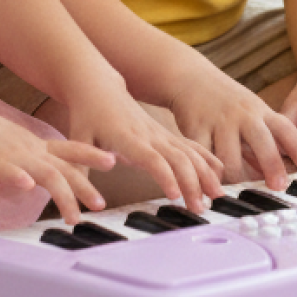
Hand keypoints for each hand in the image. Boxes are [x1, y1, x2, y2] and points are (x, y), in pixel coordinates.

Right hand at [0, 101, 115, 222]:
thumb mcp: (12, 148)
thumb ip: (27, 163)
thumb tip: (35, 183)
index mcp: (34, 145)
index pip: (70, 150)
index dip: (92, 155)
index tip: (113, 161)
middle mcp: (29, 149)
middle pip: (65, 167)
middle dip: (85, 187)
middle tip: (101, 204)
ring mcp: (13, 156)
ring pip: (45, 174)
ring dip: (63, 195)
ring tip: (73, 217)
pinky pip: (8, 171)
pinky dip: (20, 179)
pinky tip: (28, 188)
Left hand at [63, 90, 223, 211]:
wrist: (99, 87)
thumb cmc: (87, 116)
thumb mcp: (77, 140)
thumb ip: (80, 171)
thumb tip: (91, 202)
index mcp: (128, 137)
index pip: (151, 158)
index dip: (165, 176)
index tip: (175, 196)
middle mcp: (149, 135)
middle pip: (178, 157)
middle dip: (192, 182)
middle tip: (200, 208)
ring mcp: (161, 133)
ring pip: (189, 152)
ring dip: (204, 173)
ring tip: (217, 197)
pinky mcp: (166, 134)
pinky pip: (192, 146)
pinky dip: (207, 160)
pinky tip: (219, 175)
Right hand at [165, 63, 296, 188]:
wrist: (192, 77)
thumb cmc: (230, 104)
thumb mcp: (253, 114)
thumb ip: (270, 142)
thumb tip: (294, 174)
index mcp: (261, 112)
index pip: (285, 128)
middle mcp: (243, 115)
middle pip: (262, 140)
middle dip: (272, 164)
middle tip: (278, 186)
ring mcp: (220, 121)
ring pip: (229, 156)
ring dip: (234, 178)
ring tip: (238, 196)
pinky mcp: (196, 127)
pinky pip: (202, 155)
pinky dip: (205, 173)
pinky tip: (208, 187)